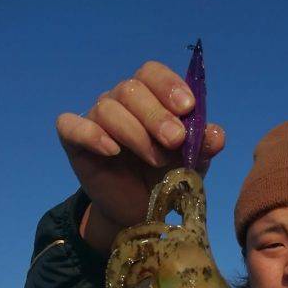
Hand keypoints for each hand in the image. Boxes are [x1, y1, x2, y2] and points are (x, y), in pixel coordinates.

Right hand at [56, 60, 224, 250]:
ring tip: (156, 159)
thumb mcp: (191, 164)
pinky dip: (90, 134)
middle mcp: (120, 102)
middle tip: (176, 141)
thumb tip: (216, 135)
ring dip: (135, 132)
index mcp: (149, 98)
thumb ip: (203, 146)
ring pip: (108, 108)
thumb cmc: (165, 179)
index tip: (187, 108)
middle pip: (131, 89)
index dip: (168, 85)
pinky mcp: (74, 142)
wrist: (141, 214)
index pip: (151, 73)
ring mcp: (95, 120)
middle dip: (157, 114)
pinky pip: (70, 126)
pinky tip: (111, 150)